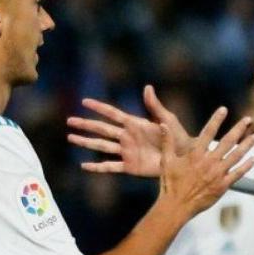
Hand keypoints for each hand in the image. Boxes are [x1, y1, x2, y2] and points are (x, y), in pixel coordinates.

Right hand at [66, 85, 194, 176]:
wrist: (184, 157)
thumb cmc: (177, 135)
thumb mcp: (167, 118)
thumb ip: (154, 105)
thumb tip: (147, 87)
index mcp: (134, 124)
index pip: (113, 113)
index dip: (99, 108)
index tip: (84, 102)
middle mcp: (127, 137)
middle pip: (102, 129)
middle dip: (86, 124)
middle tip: (69, 120)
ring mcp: (126, 151)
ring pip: (101, 146)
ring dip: (86, 142)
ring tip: (71, 138)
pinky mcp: (129, 166)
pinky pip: (110, 166)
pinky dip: (97, 167)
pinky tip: (84, 166)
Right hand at [158, 106, 253, 217]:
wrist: (176, 206)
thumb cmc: (170, 183)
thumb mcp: (166, 161)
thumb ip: (167, 141)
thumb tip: (162, 124)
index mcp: (195, 154)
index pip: (208, 132)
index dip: (216, 119)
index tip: (224, 109)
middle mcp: (209, 162)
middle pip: (227, 141)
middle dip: (239, 129)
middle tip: (248, 119)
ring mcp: (217, 174)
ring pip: (236, 156)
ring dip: (247, 145)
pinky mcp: (222, 186)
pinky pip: (238, 174)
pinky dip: (247, 166)